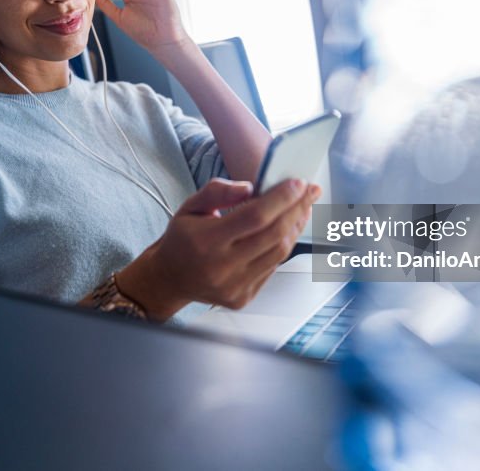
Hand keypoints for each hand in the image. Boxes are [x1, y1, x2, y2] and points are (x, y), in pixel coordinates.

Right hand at [117, 177, 321, 321]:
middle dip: (297, 209)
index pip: (254, 217)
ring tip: (302, 207)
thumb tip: (250, 186)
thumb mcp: (189, 206)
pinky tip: (287, 228)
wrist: (170, 278)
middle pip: (273, 235)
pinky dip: (283, 245)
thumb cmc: (182, 239)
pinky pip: (272, 267)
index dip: (281, 198)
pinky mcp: (243, 297)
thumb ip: (217, 191)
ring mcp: (234, 286)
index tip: (299, 182)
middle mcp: (221, 268)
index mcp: (206, 242)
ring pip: (279, 253)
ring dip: (295, 227)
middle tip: (309, 191)